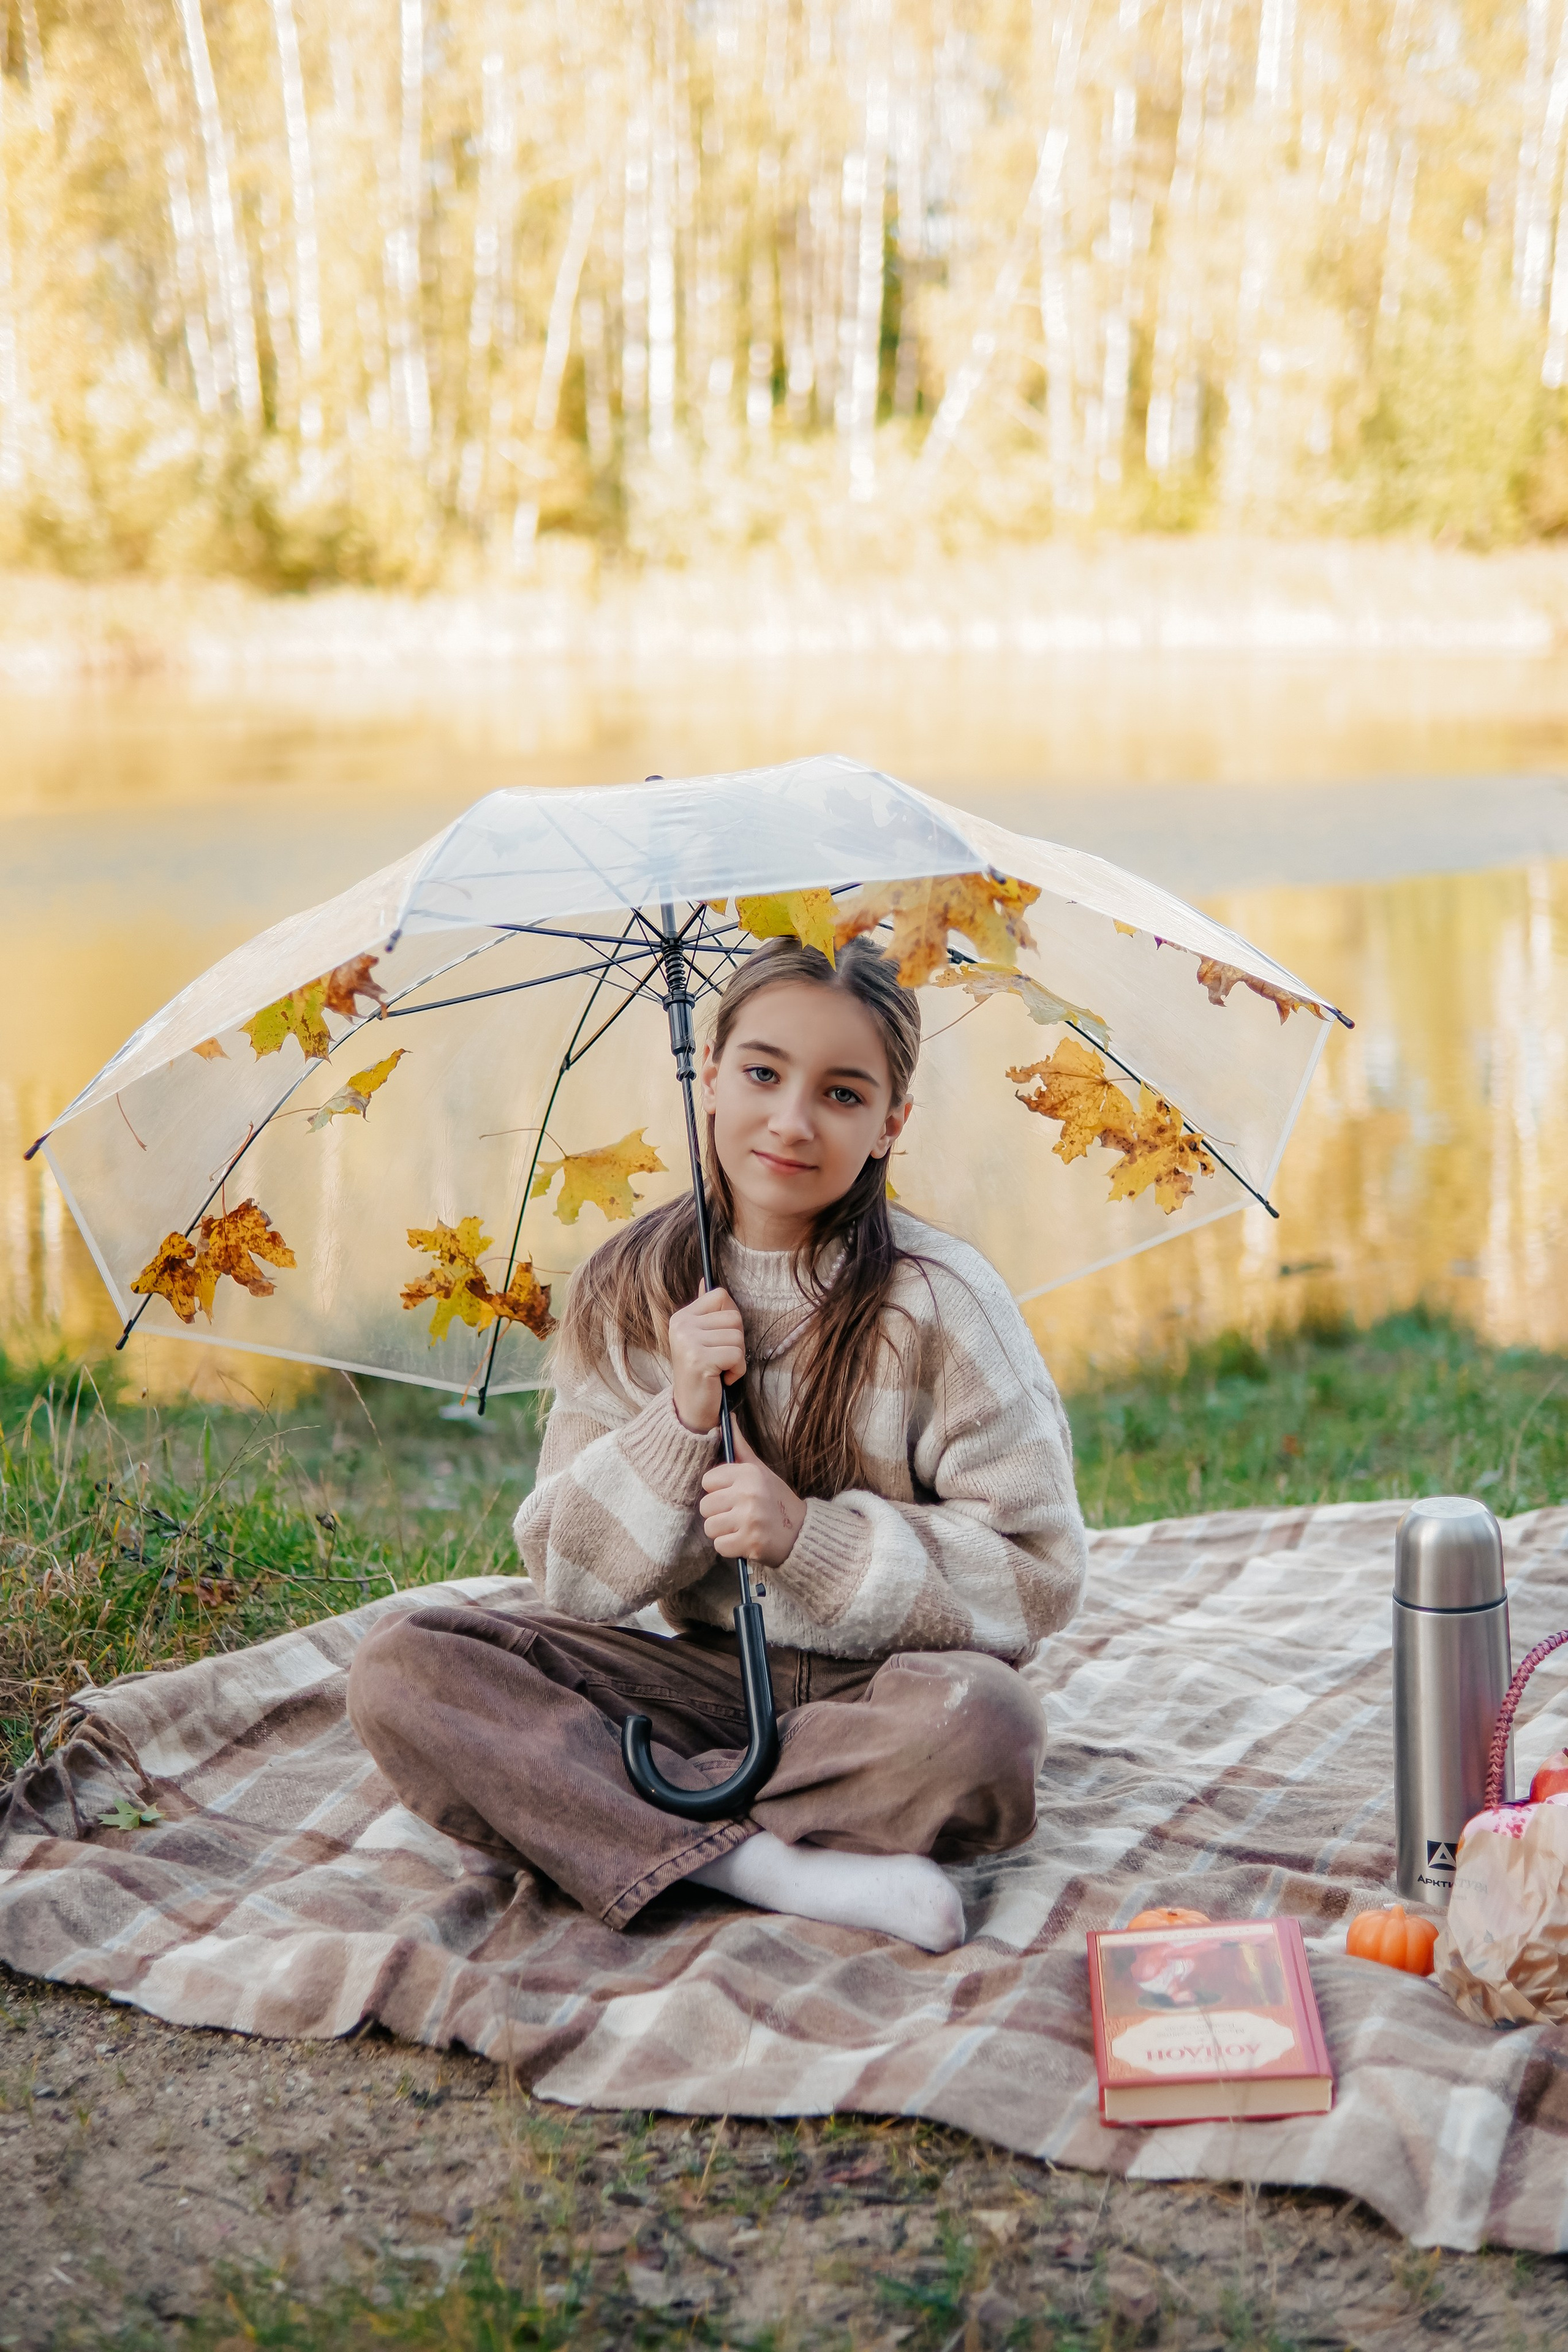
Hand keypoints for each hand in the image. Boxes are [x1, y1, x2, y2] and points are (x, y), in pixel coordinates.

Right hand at [668, 1286, 745, 1433]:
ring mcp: (688, 1342)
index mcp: (682, 1317)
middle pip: (734, 1316)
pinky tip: (721, 1379)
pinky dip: (736, 1371)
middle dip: (736, 1340)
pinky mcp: (699, 1359)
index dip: (730, 1317)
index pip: (720, 1295)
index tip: (720, 1338)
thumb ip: (706, 1311)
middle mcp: (681, 1326)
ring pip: (738, 1336)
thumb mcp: (701, 1338)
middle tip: (720, 1358)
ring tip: (720, 1369)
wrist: (690, 1410)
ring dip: (737, 1358)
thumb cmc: (702, 1373)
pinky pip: (737, 1355)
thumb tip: (705, 1280)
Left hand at [701, 1428, 806, 1567]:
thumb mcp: (761, 1471)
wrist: (802, 1532)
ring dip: (723, 1532)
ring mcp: (749, 1519)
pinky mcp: (750, 1543)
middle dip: (718, 1513)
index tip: (733, 1496)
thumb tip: (727, 1418)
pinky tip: (745, 1540)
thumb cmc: (776, 1500)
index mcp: (749, 1473)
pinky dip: (730, 1547)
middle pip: (706, 1506)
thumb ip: (740, 1448)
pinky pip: (719, 1546)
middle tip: (738, 1515)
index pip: (707, 1481)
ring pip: (710, 1527)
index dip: (718, 1491)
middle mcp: (748, 1494)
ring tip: (741, 1528)